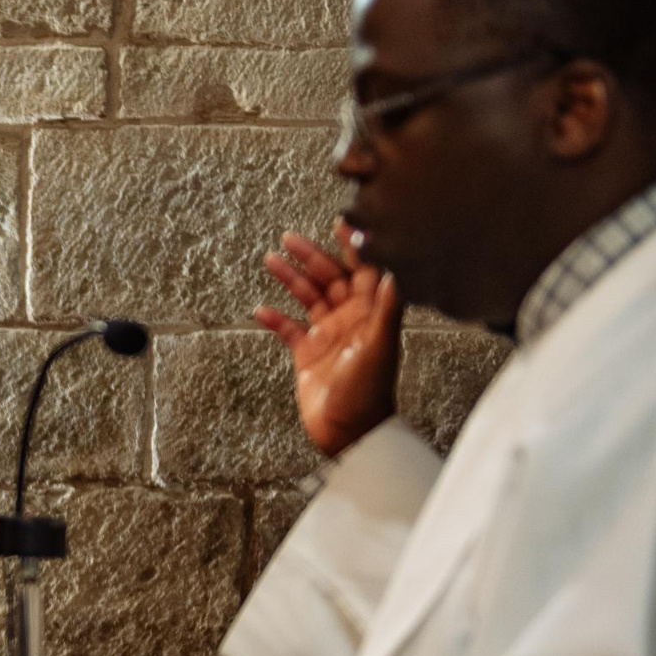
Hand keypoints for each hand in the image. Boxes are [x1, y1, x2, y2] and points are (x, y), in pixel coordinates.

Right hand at [256, 222, 402, 457]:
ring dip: (290, 279)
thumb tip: (394, 272)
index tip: (342, 223)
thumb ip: (385, 309)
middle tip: (290, 238)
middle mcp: (350, 319)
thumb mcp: (379, 348)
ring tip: (271, 261)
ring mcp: (328, 335)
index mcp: (370, 314)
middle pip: (330, 278)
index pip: (364, 270)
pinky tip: (261, 310)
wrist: (349, 432)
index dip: (355, 247)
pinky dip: (275, 318)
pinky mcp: (308, 353)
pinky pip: (289, 329)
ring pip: (307, 297)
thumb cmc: (369, 394)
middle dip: (311, 256)